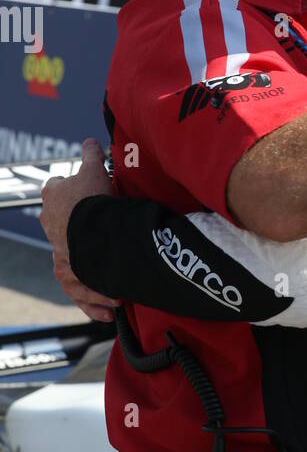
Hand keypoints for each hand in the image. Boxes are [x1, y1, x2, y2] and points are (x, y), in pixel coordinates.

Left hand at [40, 138, 120, 322]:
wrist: (93, 230)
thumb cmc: (92, 199)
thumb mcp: (95, 169)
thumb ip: (92, 154)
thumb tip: (90, 141)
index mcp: (54, 196)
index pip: (58, 189)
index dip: (75, 190)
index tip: (90, 195)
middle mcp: (51, 224)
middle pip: (62, 225)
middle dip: (80, 231)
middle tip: (103, 234)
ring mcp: (59, 250)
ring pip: (71, 262)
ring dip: (90, 273)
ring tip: (111, 284)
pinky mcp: (68, 271)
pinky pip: (78, 288)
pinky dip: (92, 300)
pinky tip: (107, 310)